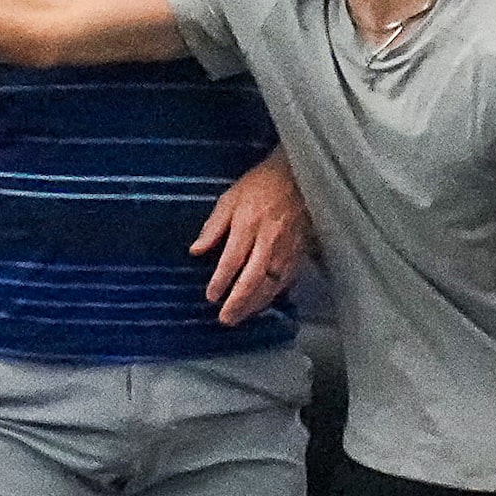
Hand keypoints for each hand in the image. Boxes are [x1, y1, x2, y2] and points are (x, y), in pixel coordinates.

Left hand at [192, 149, 311, 324]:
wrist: (297, 176)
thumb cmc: (259, 186)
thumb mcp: (229, 198)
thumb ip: (213, 226)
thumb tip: (195, 251)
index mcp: (248, 224)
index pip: (232, 259)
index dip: (221, 281)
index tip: (211, 297)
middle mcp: (269, 239)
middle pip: (253, 278)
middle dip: (238, 301)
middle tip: (225, 319)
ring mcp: (287, 248)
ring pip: (271, 283)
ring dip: (255, 304)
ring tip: (240, 317)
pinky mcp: (300, 252)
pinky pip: (287, 280)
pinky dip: (274, 295)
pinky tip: (262, 304)